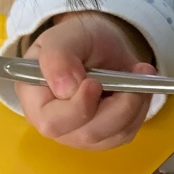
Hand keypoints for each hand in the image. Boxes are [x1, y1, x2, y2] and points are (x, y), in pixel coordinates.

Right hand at [19, 11, 156, 150]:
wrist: (100, 44)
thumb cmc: (77, 39)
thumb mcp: (65, 36)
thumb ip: (58, 57)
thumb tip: (65, 89)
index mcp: (34, 100)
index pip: (52, 122)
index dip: (78, 107)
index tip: (95, 82)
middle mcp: (55, 124)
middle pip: (87, 134)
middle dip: (117, 106)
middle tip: (134, 72)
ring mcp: (80, 134)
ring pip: (113, 136)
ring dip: (134, 104)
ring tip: (140, 72)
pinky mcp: (104, 137)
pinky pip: (127, 133)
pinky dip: (139, 109)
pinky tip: (138, 86)